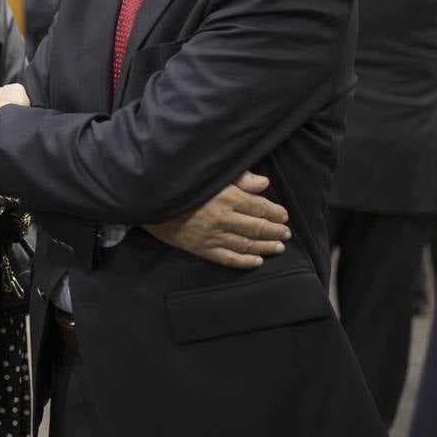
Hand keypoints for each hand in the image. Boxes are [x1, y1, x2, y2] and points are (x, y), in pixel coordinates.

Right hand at [143, 172, 289, 268]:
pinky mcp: (202, 249)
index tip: (284, 215)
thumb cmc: (182, 184)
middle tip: (286, 233)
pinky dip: (245, 262)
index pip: (261, 207)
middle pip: (258, 227)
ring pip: (247, 244)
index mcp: (227, 198)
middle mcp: (224, 219)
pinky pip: (228, 259)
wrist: (150, 200)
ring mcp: (213, 236)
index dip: (276, 212)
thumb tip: (264, 183)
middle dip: (275, 231)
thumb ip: (238, 178)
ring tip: (279, 247)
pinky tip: (257, 262)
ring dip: (266, 247)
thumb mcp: (211, 175)